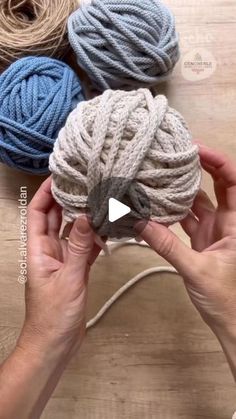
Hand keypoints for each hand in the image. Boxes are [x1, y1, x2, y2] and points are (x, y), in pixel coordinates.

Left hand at [18, 177, 99, 357]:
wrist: (55, 343)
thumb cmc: (53, 316)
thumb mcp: (68, 279)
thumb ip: (77, 247)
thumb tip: (83, 216)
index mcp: (38, 250)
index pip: (37, 212)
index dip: (45, 192)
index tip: (59, 175)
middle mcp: (49, 251)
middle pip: (54, 217)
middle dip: (66, 199)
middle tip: (84, 182)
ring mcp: (63, 259)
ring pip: (72, 231)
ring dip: (83, 217)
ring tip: (99, 200)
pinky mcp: (75, 269)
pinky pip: (84, 247)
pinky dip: (94, 238)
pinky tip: (107, 228)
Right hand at [139, 145, 235, 338]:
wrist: (231, 322)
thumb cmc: (226, 299)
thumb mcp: (196, 270)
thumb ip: (167, 246)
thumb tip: (140, 224)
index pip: (233, 182)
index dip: (218, 162)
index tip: (196, 150)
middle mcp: (228, 222)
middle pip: (217, 186)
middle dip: (199, 169)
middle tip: (176, 155)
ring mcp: (214, 231)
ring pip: (199, 202)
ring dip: (182, 191)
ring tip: (162, 176)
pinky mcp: (202, 242)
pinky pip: (187, 221)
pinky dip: (173, 214)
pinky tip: (156, 206)